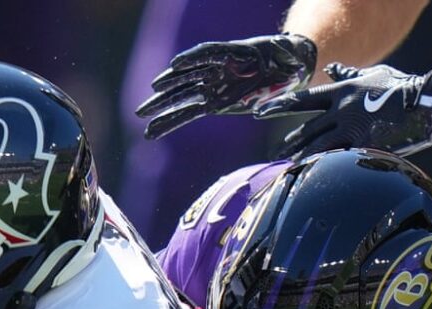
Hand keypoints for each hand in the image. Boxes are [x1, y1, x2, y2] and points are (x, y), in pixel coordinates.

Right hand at [135, 33, 316, 138]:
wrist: (286, 68)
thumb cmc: (287, 59)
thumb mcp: (291, 56)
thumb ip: (287, 61)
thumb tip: (291, 70)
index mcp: (234, 53)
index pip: (208, 52)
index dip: (192, 58)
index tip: (177, 65)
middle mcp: (217, 69)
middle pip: (188, 75)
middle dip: (170, 85)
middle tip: (150, 92)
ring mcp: (212, 86)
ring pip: (182, 96)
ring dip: (162, 106)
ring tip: (140, 116)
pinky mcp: (213, 104)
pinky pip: (187, 114)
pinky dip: (169, 122)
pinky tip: (151, 131)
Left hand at [256, 63, 431, 158]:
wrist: (427, 102)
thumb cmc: (401, 87)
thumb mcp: (372, 74)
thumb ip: (348, 74)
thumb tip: (333, 69)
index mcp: (342, 93)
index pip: (303, 100)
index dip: (279, 106)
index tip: (260, 111)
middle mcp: (343, 111)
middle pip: (308, 130)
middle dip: (290, 142)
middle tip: (275, 152)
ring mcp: (354, 130)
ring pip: (320, 147)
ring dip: (302, 158)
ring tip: (289, 167)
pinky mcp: (367, 147)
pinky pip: (341, 159)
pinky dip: (327, 167)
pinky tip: (314, 176)